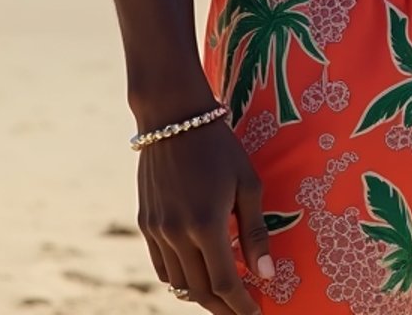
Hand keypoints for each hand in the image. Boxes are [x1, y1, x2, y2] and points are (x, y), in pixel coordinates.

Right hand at [137, 119, 273, 312]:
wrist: (173, 117)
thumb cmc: (219, 145)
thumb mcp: (247, 183)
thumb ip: (254, 232)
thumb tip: (266, 274)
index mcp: (207, 224)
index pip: (225, 284)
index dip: (242, 306)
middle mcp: (178, 233)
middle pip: (200, 292)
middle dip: (223, 308)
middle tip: (242, 312)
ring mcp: (157, 230)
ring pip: (178, 283)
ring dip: (201, 296)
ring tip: (223, 295)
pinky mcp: (145, 223)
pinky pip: (161, 266)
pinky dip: (180, 278)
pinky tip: (196, 274)